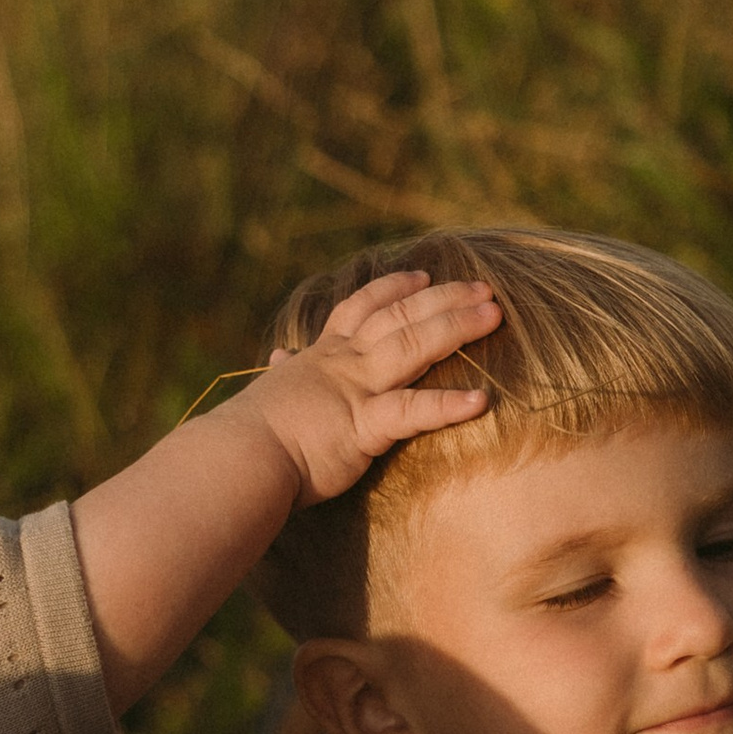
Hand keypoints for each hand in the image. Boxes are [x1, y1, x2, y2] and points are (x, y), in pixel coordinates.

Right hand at [246, 272, 501, 505]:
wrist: (238, 458)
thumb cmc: (250, 434)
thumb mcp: (271, 390)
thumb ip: (284, 372)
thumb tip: (280, 357)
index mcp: (322, 356)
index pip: (360, 308)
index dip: (394, 288)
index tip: (422, 275)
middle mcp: (343, 364)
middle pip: (400, 317)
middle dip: (445, 298)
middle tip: (484, 287)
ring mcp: (355, 391)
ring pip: (413, 346)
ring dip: (456, 327)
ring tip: (494, 315)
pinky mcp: (364, 427)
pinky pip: (411, 412)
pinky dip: (447, 405)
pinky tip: (480, 399)